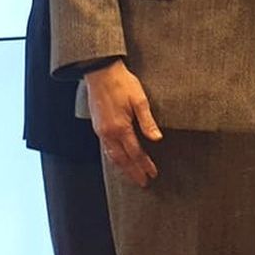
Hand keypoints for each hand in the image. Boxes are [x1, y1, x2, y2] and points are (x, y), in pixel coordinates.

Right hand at [86, 60, 161, 187]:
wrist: (101, 72)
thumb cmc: (123, 83)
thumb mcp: (140, 100)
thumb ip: (147, 121)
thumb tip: (156, 139)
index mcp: (120, 127)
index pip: (135, 153)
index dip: (144, 164)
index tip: (152, 173)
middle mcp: (108, 133)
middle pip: (122, 159)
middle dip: (133, 172)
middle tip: (143, 182)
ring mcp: (101, 131)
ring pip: (112, 156)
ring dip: (123, 168)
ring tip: (132, 176)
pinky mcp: (97, 126)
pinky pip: (106, 148)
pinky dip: (114, 158)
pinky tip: (118, 159)